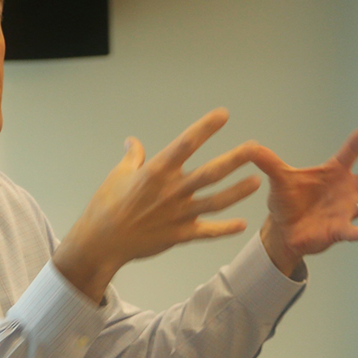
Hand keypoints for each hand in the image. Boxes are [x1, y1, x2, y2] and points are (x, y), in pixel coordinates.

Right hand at [52, 108, 261, 302]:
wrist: (101, 242)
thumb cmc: (106, 206)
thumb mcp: (118, 175)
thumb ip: (133, 157)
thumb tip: (133, 141)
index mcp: (156, 172)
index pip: (185, 144)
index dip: (205, 128)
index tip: (223, 114)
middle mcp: (171, 191)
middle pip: (210, 173)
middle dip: (234, 160)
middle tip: (255, 148)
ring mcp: (178, 215)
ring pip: (215, 202)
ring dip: (237, 192)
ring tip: (256, 181)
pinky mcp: (179, 235)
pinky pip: (207, 232)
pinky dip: (225, 229)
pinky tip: (242, 224)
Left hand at [249, 120, 357, 275]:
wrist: (284, 230)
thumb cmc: (287, 201)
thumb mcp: (279, 179)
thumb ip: (268, 162)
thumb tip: (250, 145)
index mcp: (334, 172)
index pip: (351, 151)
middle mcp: (345, 189)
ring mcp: (346, 210)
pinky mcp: (339, 230)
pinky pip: (349, 231)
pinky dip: (353, 232)